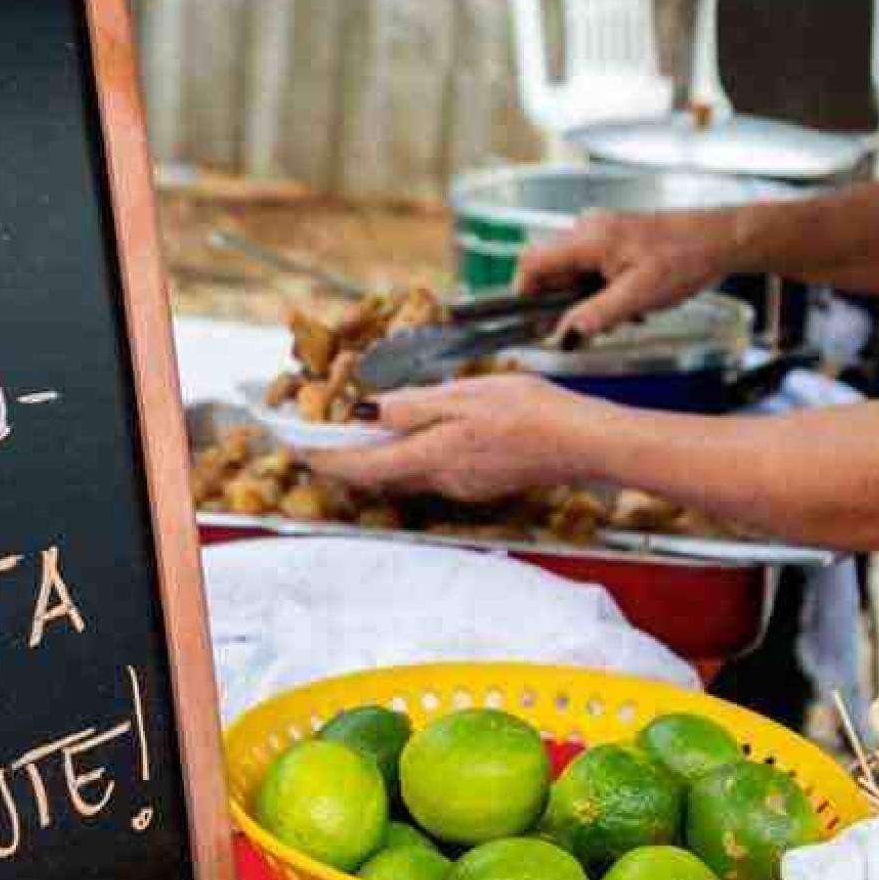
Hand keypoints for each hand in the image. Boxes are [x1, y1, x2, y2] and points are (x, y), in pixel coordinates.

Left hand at [307, 375, 615, 501]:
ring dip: (377, 459)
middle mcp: (441, 478)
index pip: (362, 465)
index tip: (297, 448)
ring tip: (357, 436)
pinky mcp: (480, 482)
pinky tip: (415, 439)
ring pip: (405, 474)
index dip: (326, 458)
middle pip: (379, 474)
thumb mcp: (466, 395)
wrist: (581, 442)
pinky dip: (410, 457)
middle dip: (346, 460)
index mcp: (432, 455)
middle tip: (318, 440)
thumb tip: (368, 410)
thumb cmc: (531, 413)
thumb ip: (414, 405)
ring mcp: (462, 485)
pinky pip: (432, 472)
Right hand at [517, 207, 743, 339]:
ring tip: (625, 312)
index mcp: (588, 239)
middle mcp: (588, 229)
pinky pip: (593, 265)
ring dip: (588, 297)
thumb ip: (597, 314)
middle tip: (591, 324)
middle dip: (565, 301)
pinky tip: (633, 301)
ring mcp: (602, 231)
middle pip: (552, 269)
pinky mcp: (615, 237)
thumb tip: (564, 332)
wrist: (720, 239)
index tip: (530, 319)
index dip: (523, 292)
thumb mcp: (639, 296)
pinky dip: (603, 288)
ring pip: (574, 270)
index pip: (532, 262)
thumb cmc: (685, 259)